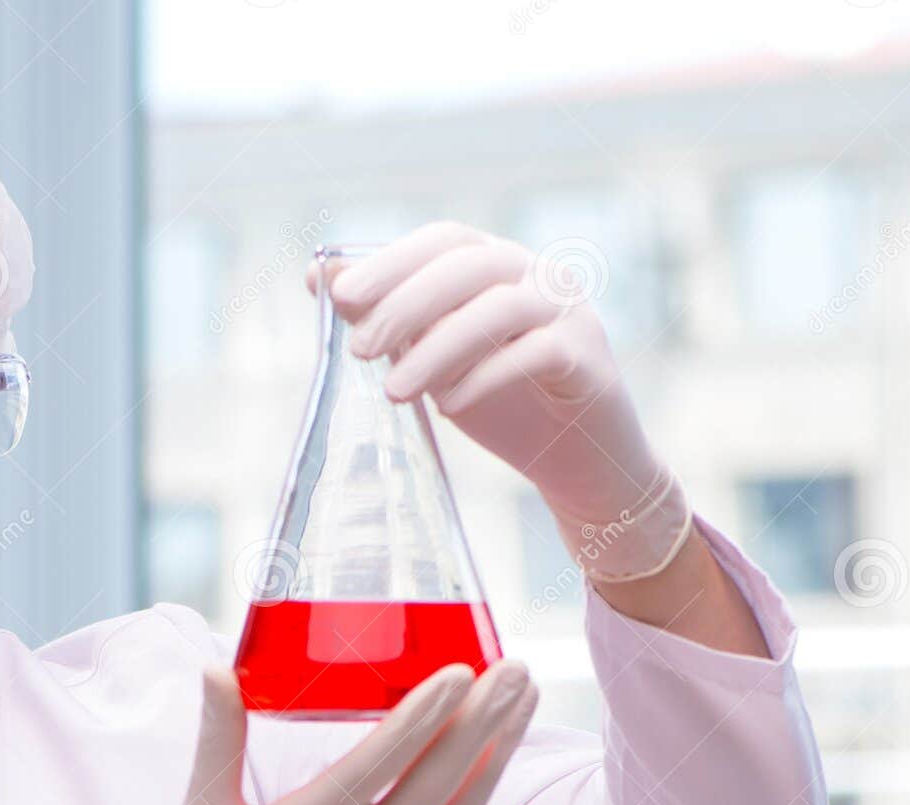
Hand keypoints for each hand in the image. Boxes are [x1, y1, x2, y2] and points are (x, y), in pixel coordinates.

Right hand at [127, 658, 537, 804]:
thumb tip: (216, 670)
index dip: (427, 710)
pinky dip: (475, 803)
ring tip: (525, 704)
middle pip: (442, 775)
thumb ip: (218, 738)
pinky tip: (491, 769)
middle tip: (518, 668)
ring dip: (497, 754)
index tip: (461, 670)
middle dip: (486, 718)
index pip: (386, 755)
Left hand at [323, 221, 691, 581]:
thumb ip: (389, 316)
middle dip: (406, 305)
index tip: (341, 297)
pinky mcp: (589, 359)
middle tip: (359, 351)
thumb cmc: (503, 401)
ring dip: (437, 348)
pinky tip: (447, 406)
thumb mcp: (434, 357)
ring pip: (499, 309)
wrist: (575, 459)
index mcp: (500, 264)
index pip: (445, 240)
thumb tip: (320, 277)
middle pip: (469, 266)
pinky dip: (484, 377)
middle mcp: (539, 276)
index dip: (392, 262)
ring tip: (394, 392)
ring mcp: (570, 313)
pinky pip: (536, 353)